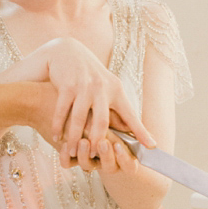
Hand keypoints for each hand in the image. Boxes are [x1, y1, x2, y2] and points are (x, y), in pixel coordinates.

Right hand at [42, 38, 153, 163]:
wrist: (67, 51)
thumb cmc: (90, 76)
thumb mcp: (107, 87)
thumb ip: (116, 109)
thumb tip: (129, 132)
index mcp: (116, 90)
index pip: (130, 114)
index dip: (140, 131)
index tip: (151, 147)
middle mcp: (102, 87)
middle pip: (102, 121)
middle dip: (97, 141)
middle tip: (93, 157)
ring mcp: (84, 86)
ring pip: (80, 119)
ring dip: (74, 137)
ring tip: (71, 152)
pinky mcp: (67, 85)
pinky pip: (63, 110)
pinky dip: (58, 125)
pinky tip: (56, 137)